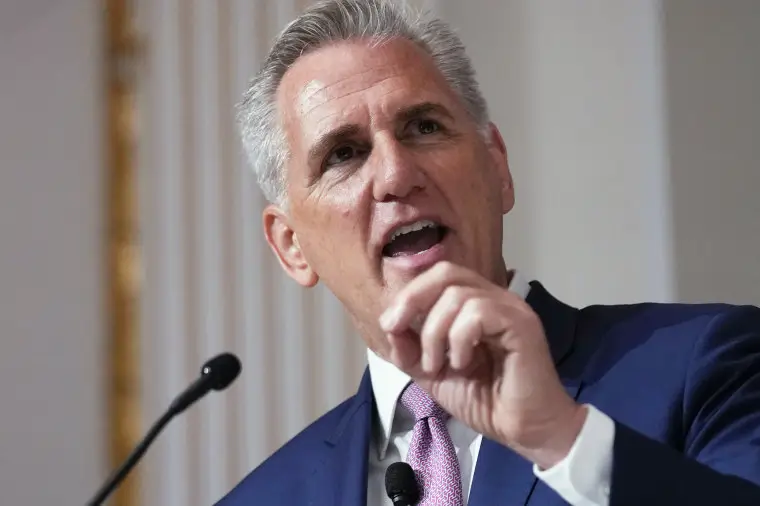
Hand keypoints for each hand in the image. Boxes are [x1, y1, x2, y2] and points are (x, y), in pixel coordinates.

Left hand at [379, 261, 586, 468]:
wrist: (523, 431)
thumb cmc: (485, 401)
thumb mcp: (433, 374)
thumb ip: (410, 350)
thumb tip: (390, 326)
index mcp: (475, 304)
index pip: (438, 276)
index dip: (409, 294)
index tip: (390, 325)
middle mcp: (494, 298)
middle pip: (446, 272)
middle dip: (413, 299)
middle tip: (397, 329)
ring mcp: (510, 308)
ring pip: (458, 295)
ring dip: (435, 333)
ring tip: (440, 365)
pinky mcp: (522, 324)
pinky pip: (479, 312)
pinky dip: (459, 339)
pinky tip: (463, 363)